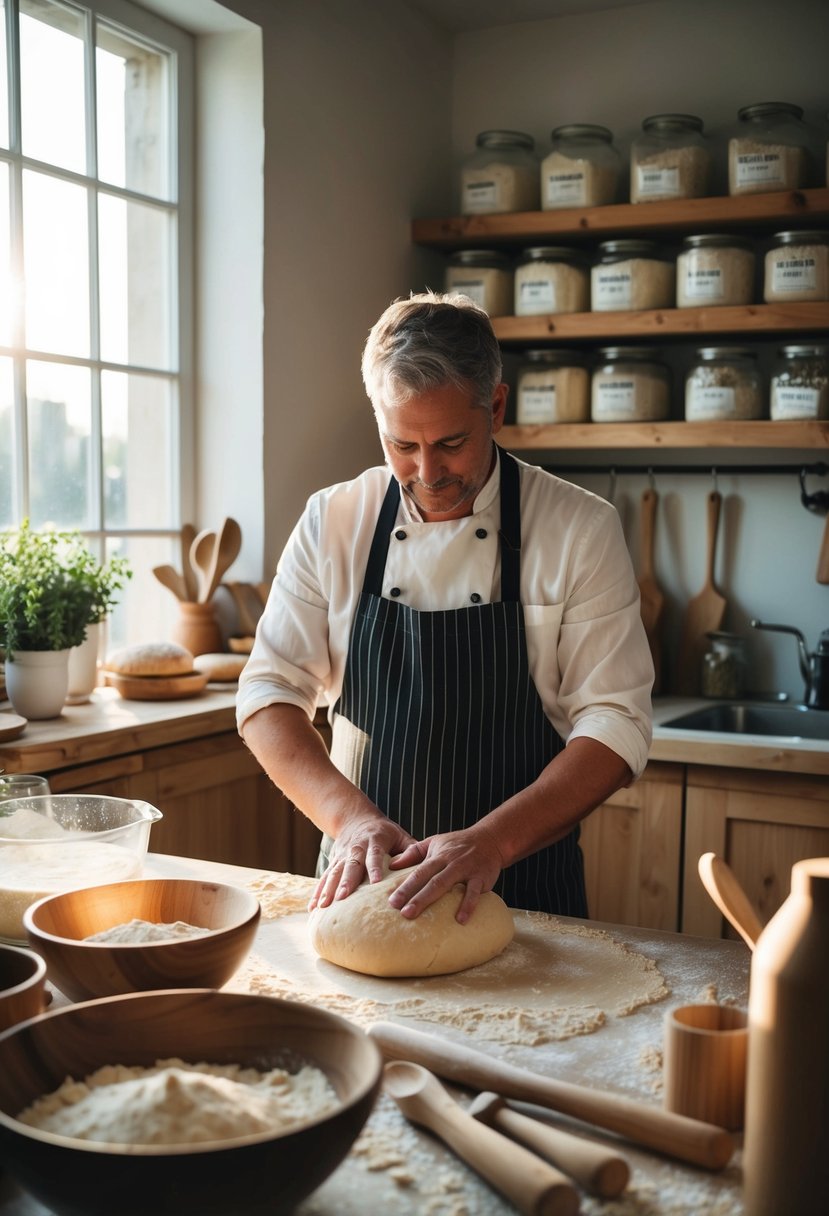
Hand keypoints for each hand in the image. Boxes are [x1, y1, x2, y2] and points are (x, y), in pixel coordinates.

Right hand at [309, 814, 414, 909]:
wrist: (356, 819)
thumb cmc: (385, 833)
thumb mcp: (400, 834)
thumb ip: (411, 850)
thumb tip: (423, 867)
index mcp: (375, 840)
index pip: (375, 854)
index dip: (374, 867)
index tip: (376, 882)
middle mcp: (356, 847)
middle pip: (350, 864)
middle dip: (346, 881)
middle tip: (343, 898)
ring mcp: (342, 855)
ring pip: (333, 872)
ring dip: (328, 889)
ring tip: (324, 907)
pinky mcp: (333, 862)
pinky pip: (324, 878)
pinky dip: (318, 892)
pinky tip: (313, 908)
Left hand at [386, 826, 505, 922]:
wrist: (490, 839)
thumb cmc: (458, 843)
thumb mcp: (435, 842)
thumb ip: (413, 852)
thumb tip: (391, 864)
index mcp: (437, 855)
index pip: (418, 871)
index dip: (405, 886)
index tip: (392, 901)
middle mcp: (450, 862)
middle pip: (430, 880)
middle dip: (415, 896)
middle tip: (401, 912)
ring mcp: (466, 869)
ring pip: (447, 885)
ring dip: (434, 900)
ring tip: (425, 918)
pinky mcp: (481, 878)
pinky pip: (474, 892)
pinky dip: (468, 906)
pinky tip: (460, 920)